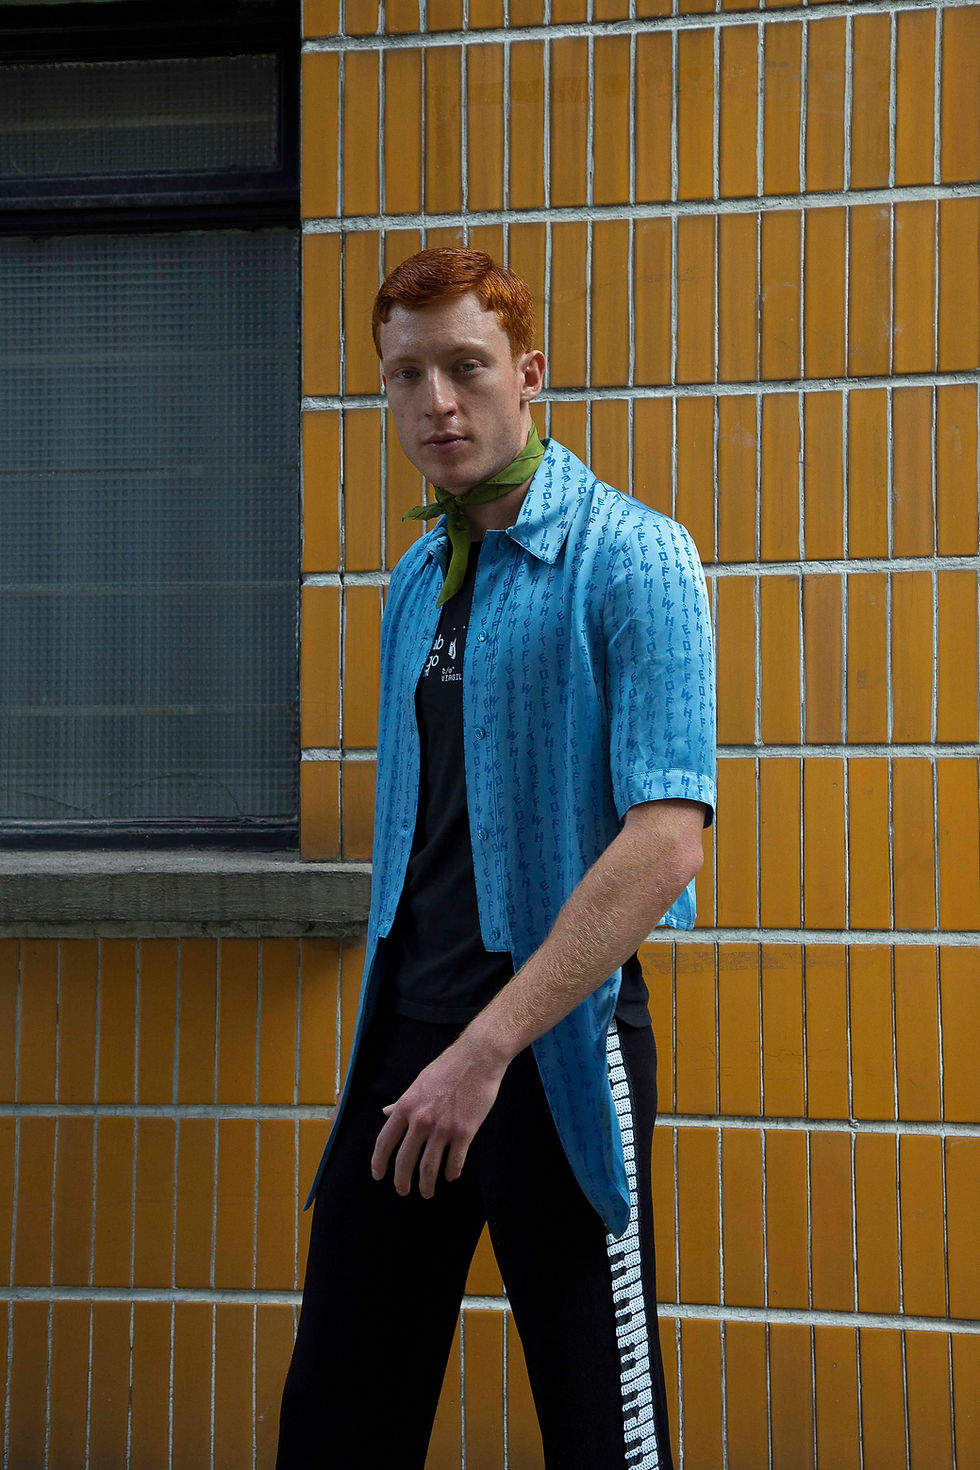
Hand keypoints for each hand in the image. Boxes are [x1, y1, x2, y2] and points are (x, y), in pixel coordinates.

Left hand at [370, 1035, 507, 1198]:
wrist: (477, 1058)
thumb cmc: (447, 1068)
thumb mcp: (418, 1083)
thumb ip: (402, 1103)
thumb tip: (386, 1113)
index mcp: (406, 1106)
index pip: (384, 1142)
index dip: (378, 1163)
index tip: (378, 1175)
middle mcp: (421, 1120)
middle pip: (404, 1161)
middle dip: (401, 1181)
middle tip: (402, 1191)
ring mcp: (443, 1128)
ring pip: (429, 1168)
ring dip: (426, 1185)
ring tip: (426, 1192)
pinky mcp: (465, 1131)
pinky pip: (455, 1161)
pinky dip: (451, 1173)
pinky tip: (450, 1176)